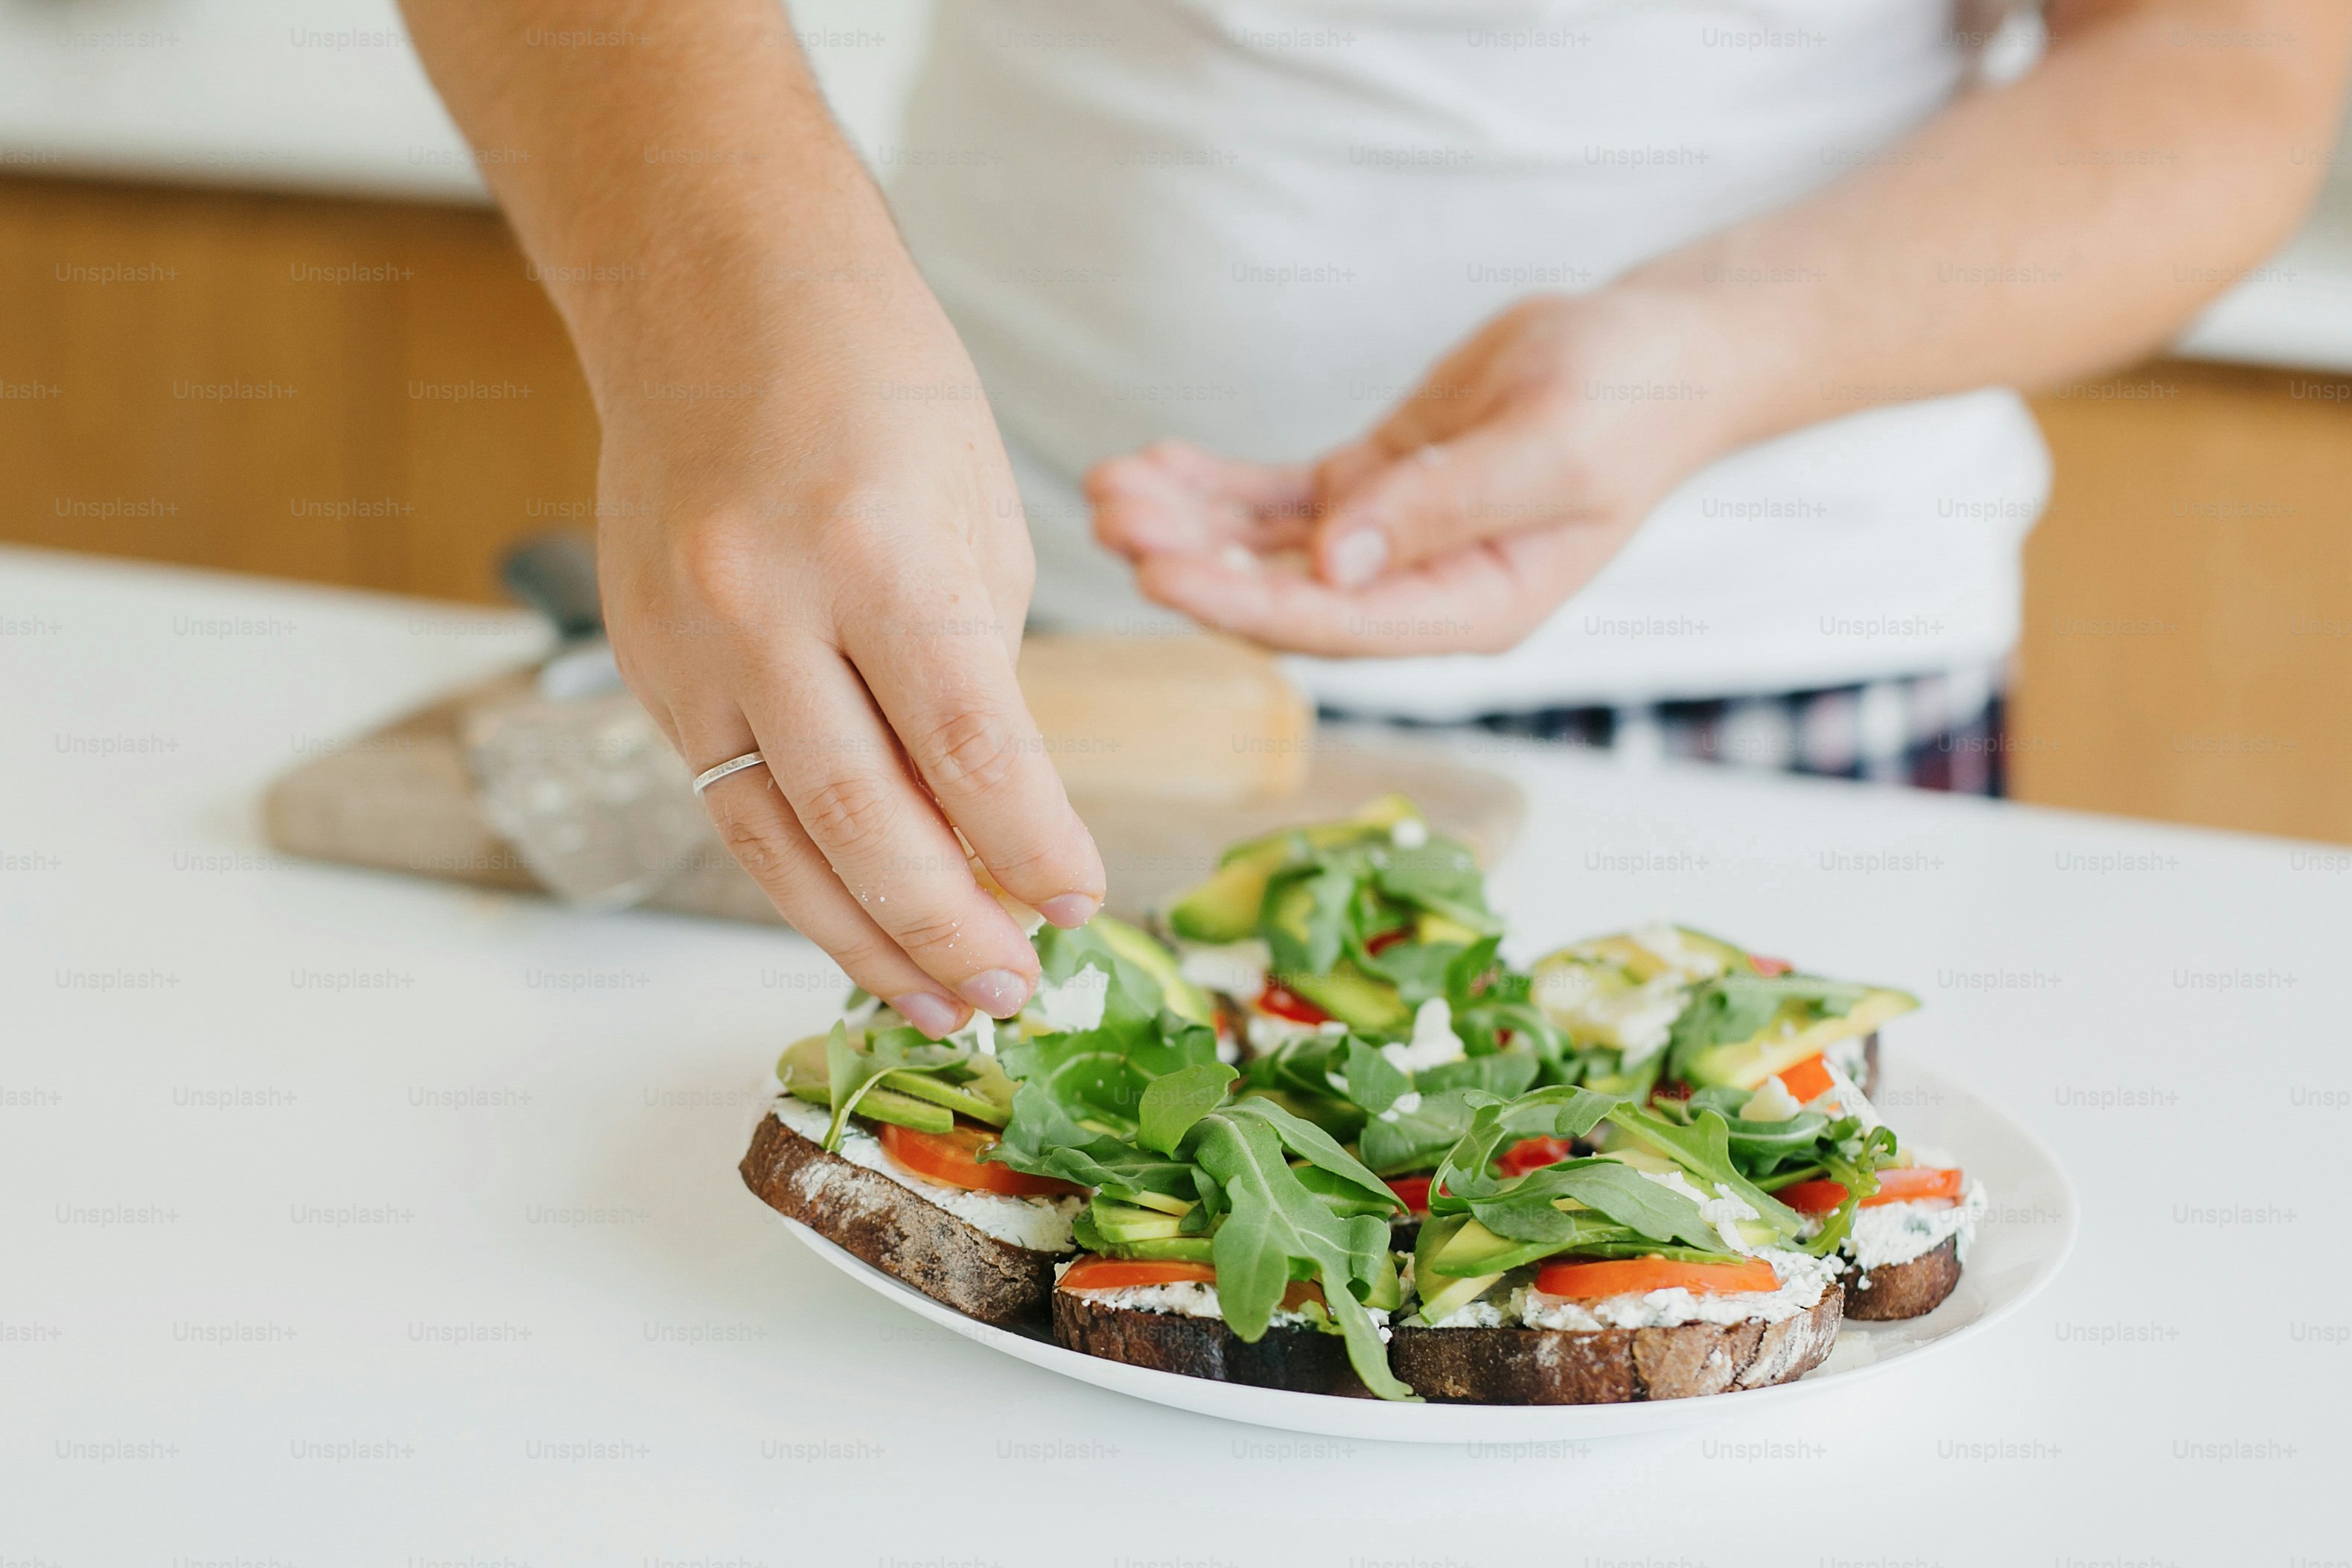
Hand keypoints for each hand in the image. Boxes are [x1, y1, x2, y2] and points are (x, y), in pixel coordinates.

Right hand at [595, 262, 1103, 1036]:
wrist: (715, 292)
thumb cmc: (880, 387)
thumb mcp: (977, 514)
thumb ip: (979, 674)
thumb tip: (992, 824)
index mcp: (874, 550)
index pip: (970, 749)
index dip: (1030, 849)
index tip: (1080, 909)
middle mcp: (760, 604)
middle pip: (863, 821)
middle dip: (947, 929)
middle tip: (1011, 998)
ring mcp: (682, 640)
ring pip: (773, 840)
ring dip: (862, 939)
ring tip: (937, 1004)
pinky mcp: (642, 665)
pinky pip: (727, 798)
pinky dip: (797, 874)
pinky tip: (857, 923)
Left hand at [1089, 289, 1745, 655]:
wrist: (1658, 351)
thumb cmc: (1632, 401)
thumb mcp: (1553, 447)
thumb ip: (1445, 506)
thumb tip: (1335, 561)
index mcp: (1472, 610)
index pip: (1336, 624)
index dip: (1241, 602)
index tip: (1159, 573)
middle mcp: (1418, 593)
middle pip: (1281, 593)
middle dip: (1192, 558)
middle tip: (1111, 514)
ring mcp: (1388, 545)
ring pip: (1265, 550)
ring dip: (1187, 523)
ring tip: (1106, 487)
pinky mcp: (1369, 492)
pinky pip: (1274, 502)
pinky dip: (1214, 488)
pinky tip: (1153, 466)